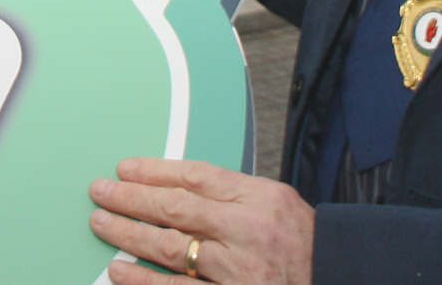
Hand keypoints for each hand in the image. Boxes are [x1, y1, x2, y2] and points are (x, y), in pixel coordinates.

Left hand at [89, 158, 313, 284]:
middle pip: (176, 208)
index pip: (196, 176)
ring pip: (169, 249)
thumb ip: (233, 194)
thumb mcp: (279, 204)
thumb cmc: (307, 246)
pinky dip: (144, 282)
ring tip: (101, 223)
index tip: (125, 168)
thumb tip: (177, 184)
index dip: (155, 170)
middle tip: (100, 191)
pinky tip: (120, 272)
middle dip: (131, 198)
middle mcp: (248, 233)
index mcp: (262, 200)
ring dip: (128, 235)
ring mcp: (238, 271)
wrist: (341, 279)